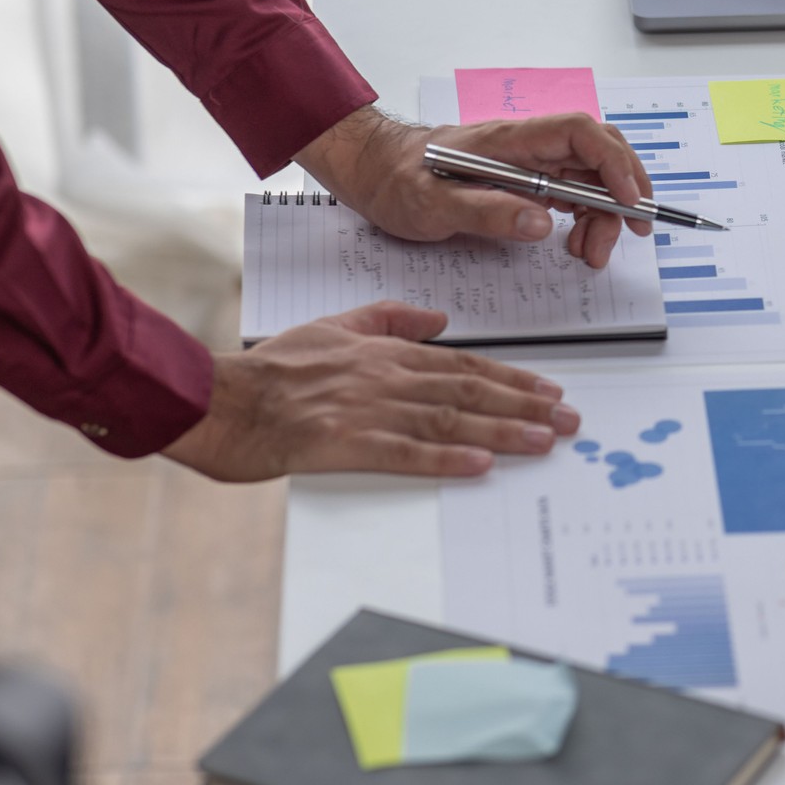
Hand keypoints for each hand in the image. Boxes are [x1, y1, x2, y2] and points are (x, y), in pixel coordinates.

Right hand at [164, 302, 580, 481]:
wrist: (216, 398)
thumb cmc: (270, 369)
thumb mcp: (333, 326)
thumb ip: (388, 318)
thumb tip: (437, 319)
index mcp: (385, 352)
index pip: (464, 364)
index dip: (512, 378)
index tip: (550, 390)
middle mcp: (385, 377)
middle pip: (468, 391)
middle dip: (524, 405)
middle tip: (568, 420)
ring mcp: (366, 410)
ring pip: (447, 419)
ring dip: (501, 431)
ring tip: (543, 441)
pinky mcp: (343, 444)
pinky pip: (403, 452)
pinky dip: (444, 459)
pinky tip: (478, 465)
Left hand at [297, 106, 654, 267]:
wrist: (373, 171)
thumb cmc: (396, 179)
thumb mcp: (432, 204)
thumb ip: (486, 212)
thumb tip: (541, 225)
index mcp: (509, 140)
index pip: (580, 135)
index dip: (613, 163)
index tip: (628, 199)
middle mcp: (526, 146)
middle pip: (597, 155)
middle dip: (624, 189)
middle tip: (635, 228)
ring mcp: (529, 162)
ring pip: (589, 178)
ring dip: (603, 213)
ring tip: (591, 251)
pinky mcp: (525, 180)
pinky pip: (571, 192)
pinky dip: (585, 217)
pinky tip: (575, 241)